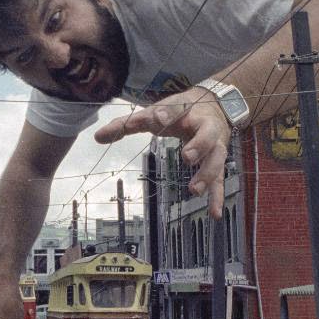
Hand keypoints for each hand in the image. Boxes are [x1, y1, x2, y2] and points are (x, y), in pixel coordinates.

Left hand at [94, 87, 230, 219]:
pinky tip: (214, 213)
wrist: (216, 105)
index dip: (166, 113)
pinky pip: (220, 178)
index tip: (157, 118)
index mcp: (186, 110)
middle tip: (187, 157)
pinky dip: (217, 196)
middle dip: (198, 145)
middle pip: (206, 134)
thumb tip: (98, 137)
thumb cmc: (180, 111)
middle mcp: (204, 126)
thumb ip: (127, 124)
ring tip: (194, 190)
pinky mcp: (218, 160)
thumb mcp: (155, 112)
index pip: (176, 108)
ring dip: (207, 174)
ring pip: (216, 158)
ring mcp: (215, 144)